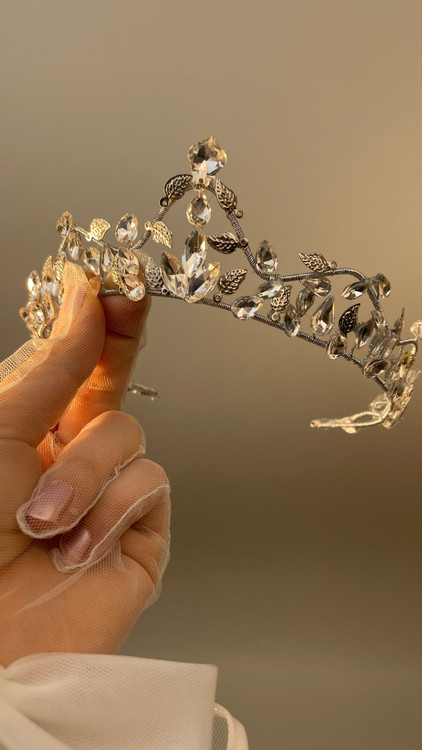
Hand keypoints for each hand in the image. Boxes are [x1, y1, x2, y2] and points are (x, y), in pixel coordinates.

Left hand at [0, 276, 170, 666]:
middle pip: (115, 386)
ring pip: (130, 436)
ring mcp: (109, 497)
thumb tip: (84, 298)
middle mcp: (71, 460)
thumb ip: (56, 367)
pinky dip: (109, 512)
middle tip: (128, 302)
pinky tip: (75, 548)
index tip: (116, 280)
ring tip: (41, 520)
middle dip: (120, 345)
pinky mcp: (142, 535)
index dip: (99, 322)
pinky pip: (150, 486)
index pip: (76, 367)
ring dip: (82, 473)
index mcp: (29, 434)